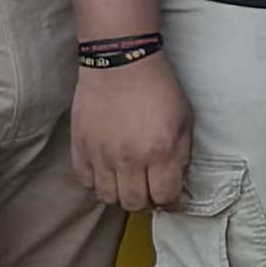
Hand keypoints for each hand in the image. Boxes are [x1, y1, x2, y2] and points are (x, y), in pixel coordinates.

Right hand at [71, 53, 193, 212]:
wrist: (120, 63)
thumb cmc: (158, 89)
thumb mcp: (185, 120)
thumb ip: (181, 156)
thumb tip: (176, 182)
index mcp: (159, 152)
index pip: (164, 197)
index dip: (171, 202)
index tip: (171, 198)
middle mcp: (128, 159)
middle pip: (134, 203)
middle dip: (146, 202)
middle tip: (149, 191)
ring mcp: (101, 155)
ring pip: (108, 197)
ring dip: (121, 195)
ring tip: (128, 183)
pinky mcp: (80, 147)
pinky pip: (85, 180)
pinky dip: (97, 182)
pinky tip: (108, 172)